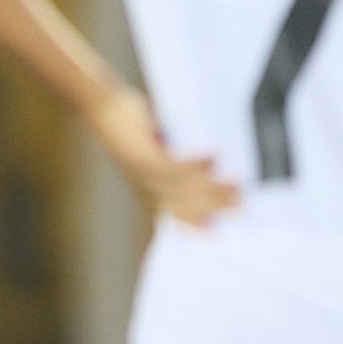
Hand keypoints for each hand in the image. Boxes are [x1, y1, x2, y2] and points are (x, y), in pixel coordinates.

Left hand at [91, 87, 237, 228]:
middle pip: (185, 203)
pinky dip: (195, 163)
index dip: (195, 225)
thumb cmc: (130, 124)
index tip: (215, 235)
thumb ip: (176, 154)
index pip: (175, 212)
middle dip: (216, 205)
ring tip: (238, 183)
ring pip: (184, 187)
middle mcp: (145, 185)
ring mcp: (143, 172)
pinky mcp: (142, 156)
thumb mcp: (155, 144)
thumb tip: (211, 157)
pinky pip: (172, 165)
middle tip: (242, 208)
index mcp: (148, 186)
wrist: (100, 108)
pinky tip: (215, 157)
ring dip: (213, 187)